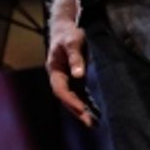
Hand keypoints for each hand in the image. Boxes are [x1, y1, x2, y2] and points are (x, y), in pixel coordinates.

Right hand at [47, 11, 96, 126]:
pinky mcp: (74, 76)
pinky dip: (86, 102)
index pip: (60, 89)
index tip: (83, 110)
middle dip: (77, 110)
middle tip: (90, 123)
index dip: (70, 100)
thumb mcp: (72, 42)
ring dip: (82, 109)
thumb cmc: (68, 33)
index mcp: (54, 68)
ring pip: (72, 96)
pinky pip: (79, 92)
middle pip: (65, 97)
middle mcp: (58, 75)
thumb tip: (79, 75)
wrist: (66, 25)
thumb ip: (75, 58)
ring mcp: (66, 76)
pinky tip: (95, 111)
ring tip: (94, 123)